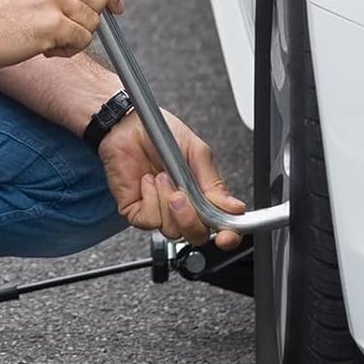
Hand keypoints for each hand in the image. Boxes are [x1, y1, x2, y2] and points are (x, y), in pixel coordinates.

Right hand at [0, 0, 123, 68]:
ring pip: (92, 23)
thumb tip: (97, 3)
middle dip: (88, 21)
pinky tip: (45, 51)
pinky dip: (68, 51)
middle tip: (63, 34)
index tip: (115, 7)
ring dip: (75, 39)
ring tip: (48, 42)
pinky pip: (81, 40)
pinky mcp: (52, 24)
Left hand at [97, 110, 246, 249]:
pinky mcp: (138, 213)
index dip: (227, 236)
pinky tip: (147, 181)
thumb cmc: (162, 136)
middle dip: (190, 218)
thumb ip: (214, 184)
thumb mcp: (197, 154)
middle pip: (196, 235)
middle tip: (182, 195)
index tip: (226, 236)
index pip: (221, 226)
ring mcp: (160, 212)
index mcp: (204, 195)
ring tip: (162, 176)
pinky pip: (150, 220)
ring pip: (172, 229)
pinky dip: (151, 199)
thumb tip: (234, 208)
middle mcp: (184, 208)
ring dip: (167, 201)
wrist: (129, 127)